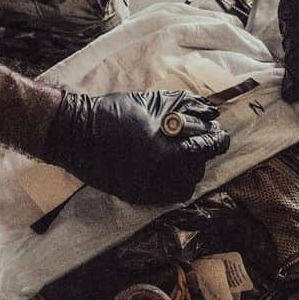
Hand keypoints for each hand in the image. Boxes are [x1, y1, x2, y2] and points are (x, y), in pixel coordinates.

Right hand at [43, 89, 230, 204]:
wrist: (78, 133)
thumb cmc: (114, 113)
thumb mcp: (152, 103)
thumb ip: (184, 106)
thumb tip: (210, 111)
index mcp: (167, 151)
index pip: (207, 149)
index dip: (217, 140)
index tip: (219, 134)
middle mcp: (161, 177)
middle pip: (198, 169)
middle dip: (201, 153)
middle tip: (196, 140)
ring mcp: (148, 190)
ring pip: (186, 186)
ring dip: (189, 169)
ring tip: (180, 153)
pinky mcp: (138, 196)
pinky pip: (168, 196)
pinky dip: (174, 182)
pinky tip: (167, 167)